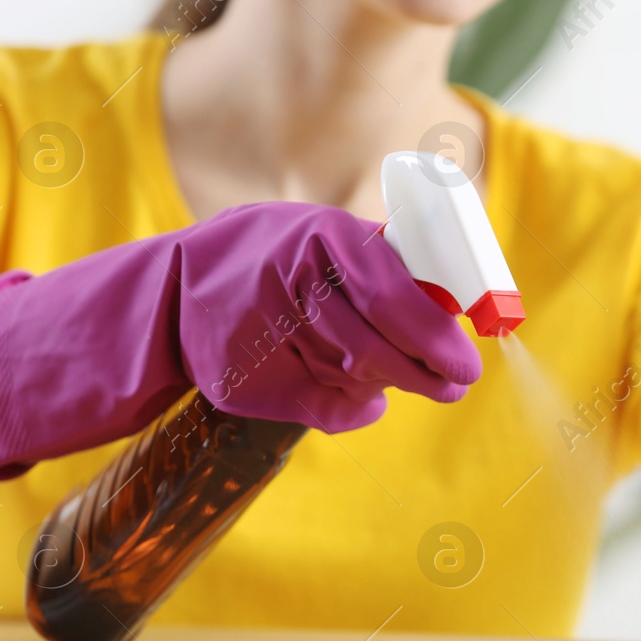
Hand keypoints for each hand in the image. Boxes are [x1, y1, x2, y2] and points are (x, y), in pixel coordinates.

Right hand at [0, 201, 480, 479]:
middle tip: (457, 380)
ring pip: (350, 371)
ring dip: (388, 382)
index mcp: (322, 235)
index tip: (471, 355)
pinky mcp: (241, 377)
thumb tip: (455, 316)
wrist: (169, 292)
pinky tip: (357, 396)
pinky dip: (345, 405)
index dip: (439, 328)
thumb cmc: (278, 265)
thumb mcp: (329, 245)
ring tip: (416, 382)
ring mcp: (259, 328)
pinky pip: (316, 404)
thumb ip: (387, 269)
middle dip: (428, 365)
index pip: (394, 287)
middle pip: (376, 336)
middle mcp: (287, 277)